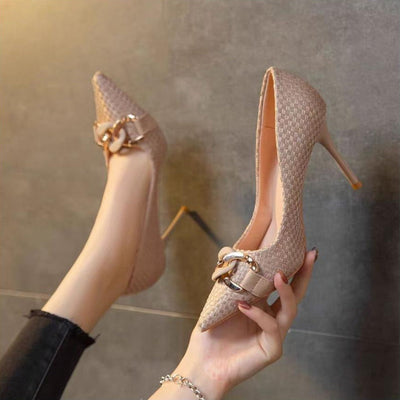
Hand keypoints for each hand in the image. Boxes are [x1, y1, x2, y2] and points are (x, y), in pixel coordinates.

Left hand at [172, 249, 316, 399]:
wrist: (204, 362)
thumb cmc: (213, 332)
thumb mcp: (221, 300)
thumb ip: (230, 280)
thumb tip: (229, 250)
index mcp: (263, 306)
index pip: (280, 285)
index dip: (292, 268)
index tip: (300, 248)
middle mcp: (272, 318)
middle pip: (296, 295)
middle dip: (304, 274)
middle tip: (310, 255)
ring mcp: (274, 334)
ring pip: (290, 311)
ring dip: (287, 291)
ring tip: (280, 275)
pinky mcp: (272, 349)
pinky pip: (271, 327)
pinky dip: (257, 314)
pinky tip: (243, 306)